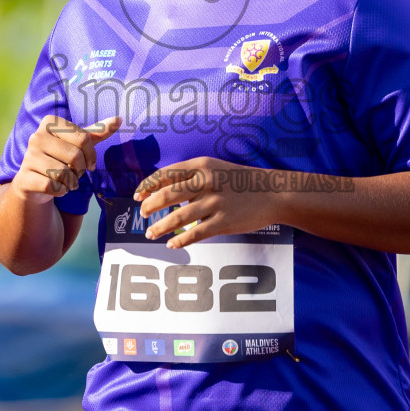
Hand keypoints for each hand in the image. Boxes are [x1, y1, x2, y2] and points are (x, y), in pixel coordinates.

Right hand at [12, 114, 121, 206]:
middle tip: (76, 174)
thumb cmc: (60, 158)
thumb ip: (97, 132)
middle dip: (81, 170)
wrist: (34, 182)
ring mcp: (28, 157)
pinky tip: (56, 188)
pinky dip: (60, 191)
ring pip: (63, 173)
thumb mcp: (78, 143)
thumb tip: (119, 119)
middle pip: (75, 156)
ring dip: (71, 182)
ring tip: (66, 181)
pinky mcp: (24, 177)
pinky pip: (52, 186)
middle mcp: (36, 136)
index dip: (91, 155)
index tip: (89, 163)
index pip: (84, 138)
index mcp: (50, 122)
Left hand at [133, 157, 282, 249]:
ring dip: (160, 227)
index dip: (147, 186)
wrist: (272, 193)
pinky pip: (196, 233)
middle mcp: (206, 182)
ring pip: (178, 217)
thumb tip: (162, 189)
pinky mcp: (224, 222)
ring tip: (150, 234)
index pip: (166, 174)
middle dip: (150, 207)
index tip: (137, 196)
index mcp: (202, 166)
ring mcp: (215, 203)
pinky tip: (171, 244)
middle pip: (167, 195)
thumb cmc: (240, 181)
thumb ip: (191, 176)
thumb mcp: (215, 168)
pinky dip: (180, 240)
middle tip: (142, 215)